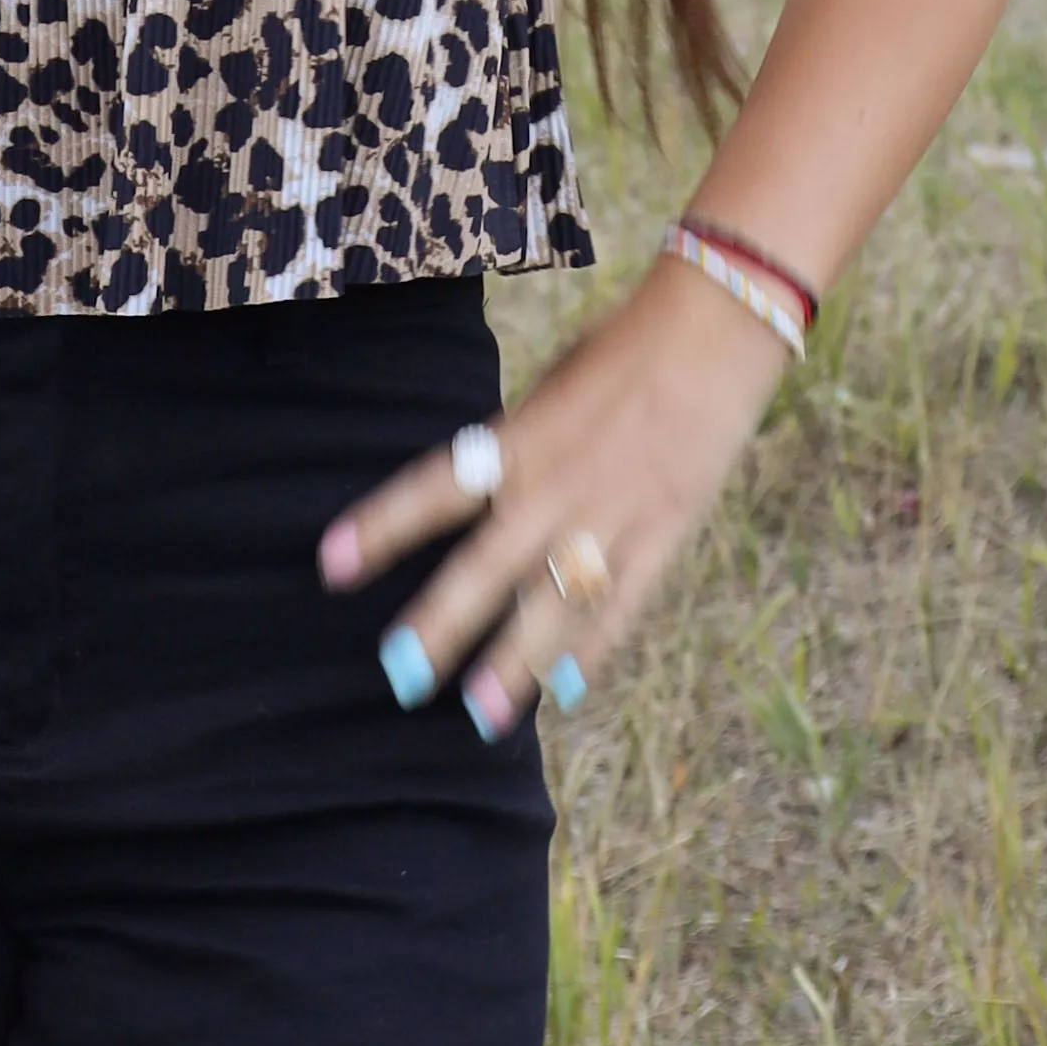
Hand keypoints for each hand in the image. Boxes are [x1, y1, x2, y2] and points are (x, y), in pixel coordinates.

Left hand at [315, 255, 788, 737]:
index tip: (331, 564)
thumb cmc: (622, 349)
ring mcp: (613, 514)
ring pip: (556, 603)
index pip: (435, 488)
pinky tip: (568, 691)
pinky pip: (623, 602)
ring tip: (483, 717)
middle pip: (488, 566)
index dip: (382, 526)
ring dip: (517, 663)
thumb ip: (516, 449)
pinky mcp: (664, 531)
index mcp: (520, 439)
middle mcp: (557, 484)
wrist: (715, 328)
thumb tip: (484, 499)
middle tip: (399, 677)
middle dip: (442, 624)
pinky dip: (595, 648)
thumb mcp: (550, 390)